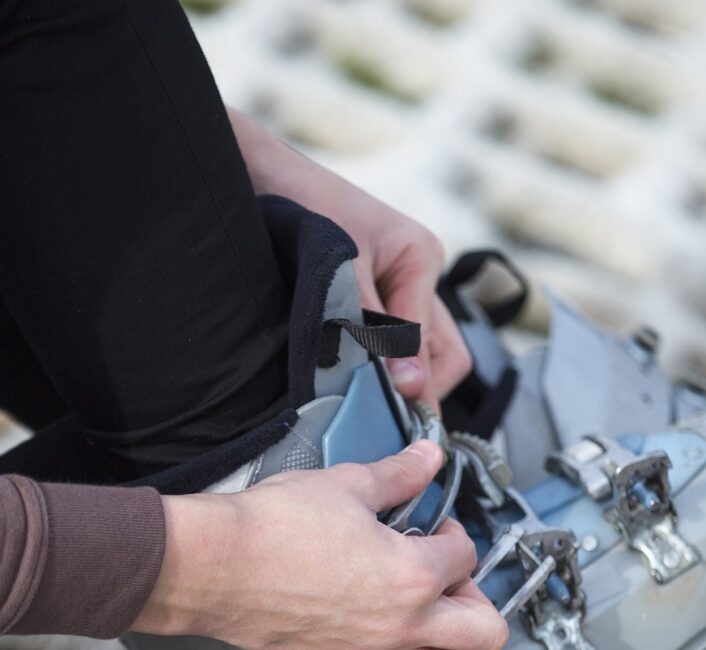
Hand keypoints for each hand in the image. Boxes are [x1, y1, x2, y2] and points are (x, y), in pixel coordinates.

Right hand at [131, 441, 507, 649]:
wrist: (217, 568)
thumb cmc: (273, 528)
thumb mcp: (347, 485)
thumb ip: (397, 474)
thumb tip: (426, 457)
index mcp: (413, 575)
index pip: (467, 557)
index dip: (454, 536)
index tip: (435, 530)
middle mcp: (404, 625)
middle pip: (485, 633)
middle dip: (476, 602)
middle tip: (449, 583)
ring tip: (430, 624)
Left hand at [229, 109, 471, 406]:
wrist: (261, 176)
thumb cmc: (302, 209)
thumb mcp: (341, 273)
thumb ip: (375, 329)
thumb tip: (406, 386)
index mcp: (422, 258)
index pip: (437, 346)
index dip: (416, 386)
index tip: (392, 416)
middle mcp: (418, 273)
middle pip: (444, 354)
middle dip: (419, 387)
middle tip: (384, 418)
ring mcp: (398, 285)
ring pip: (418, 353)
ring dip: (395, 377)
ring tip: (361, 399)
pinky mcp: (371, 295)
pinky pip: (387, 343)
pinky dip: (374, 364)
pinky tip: (347, 378)